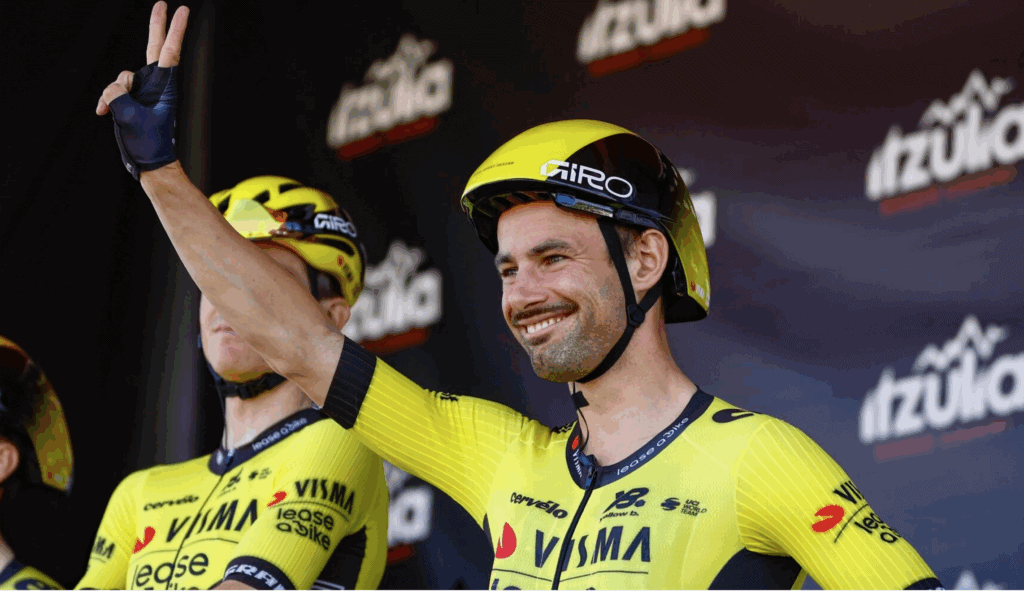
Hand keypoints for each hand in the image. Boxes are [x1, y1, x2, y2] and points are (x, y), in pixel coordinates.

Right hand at [98, 2, 189, 178]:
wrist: (151, 163)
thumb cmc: (148, 142)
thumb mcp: (130, 116)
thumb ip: (118, 94)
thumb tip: (115, 87)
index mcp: (165, 87)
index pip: (170, 51)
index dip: (174, 29)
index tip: (181, 9)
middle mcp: (156, 84)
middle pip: (154, 48)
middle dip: (157, 25)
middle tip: (164, 4)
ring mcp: (144, 91)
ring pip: (123, 77)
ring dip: (114, 93)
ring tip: (114, 113)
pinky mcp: (133, 99)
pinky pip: (115, 91)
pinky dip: (108, 101)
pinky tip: (104, 113)